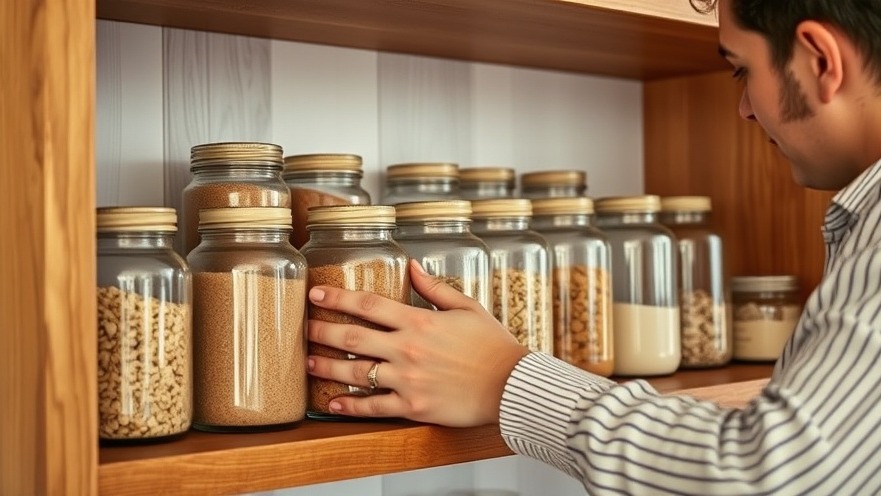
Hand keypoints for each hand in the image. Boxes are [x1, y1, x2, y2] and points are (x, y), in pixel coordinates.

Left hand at [306, 259, 528, 426]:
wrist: (512, 386)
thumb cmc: (494, 347)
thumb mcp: (467, 308)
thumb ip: (435, 288)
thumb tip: (413, 266)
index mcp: (420, 322)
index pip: (368, 305)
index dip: (337, 298)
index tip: (316, 294)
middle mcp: (408, 350)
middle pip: (352, 337)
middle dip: (323, 331)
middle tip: (306, 328)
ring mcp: (408, 381)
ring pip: (356, 373)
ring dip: (327, 367)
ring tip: (309, 363)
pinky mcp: (413, 408)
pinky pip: (374, 407)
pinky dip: (351, 406)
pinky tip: (334, 403)